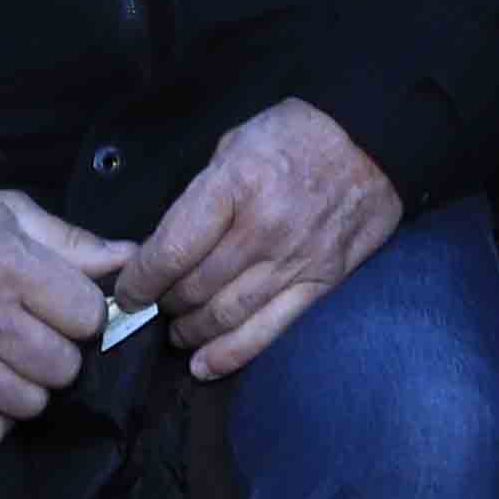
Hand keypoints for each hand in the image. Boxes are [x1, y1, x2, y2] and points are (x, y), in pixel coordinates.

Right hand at [0, 189, 131, 451]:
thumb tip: (131, 260)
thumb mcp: (9, 214)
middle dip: (58, 350)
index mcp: (6, 265)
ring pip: (32, 404)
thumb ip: (73, 242)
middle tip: (32, 332)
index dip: (82, 311)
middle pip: (65, 366)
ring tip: (5, 358)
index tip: (63, 304)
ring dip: (27, 385)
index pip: (88, 315)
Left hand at [114, 100, 400, 381]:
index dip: (139, 281)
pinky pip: (271, 329)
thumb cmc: (296, 134)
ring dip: (191, 330)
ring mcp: (295, 259)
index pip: (171, 250)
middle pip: (194, 287)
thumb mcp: (235, 143)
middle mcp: (263, 228)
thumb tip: (167, 244)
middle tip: (154, 306)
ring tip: (177, 331)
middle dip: (164, 304)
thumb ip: (202, 195)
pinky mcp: (322, 282)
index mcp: (235, 185)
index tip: (125, 293)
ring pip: (226, 314)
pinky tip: (204, 364)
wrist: (373, 138)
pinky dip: (232, 353)